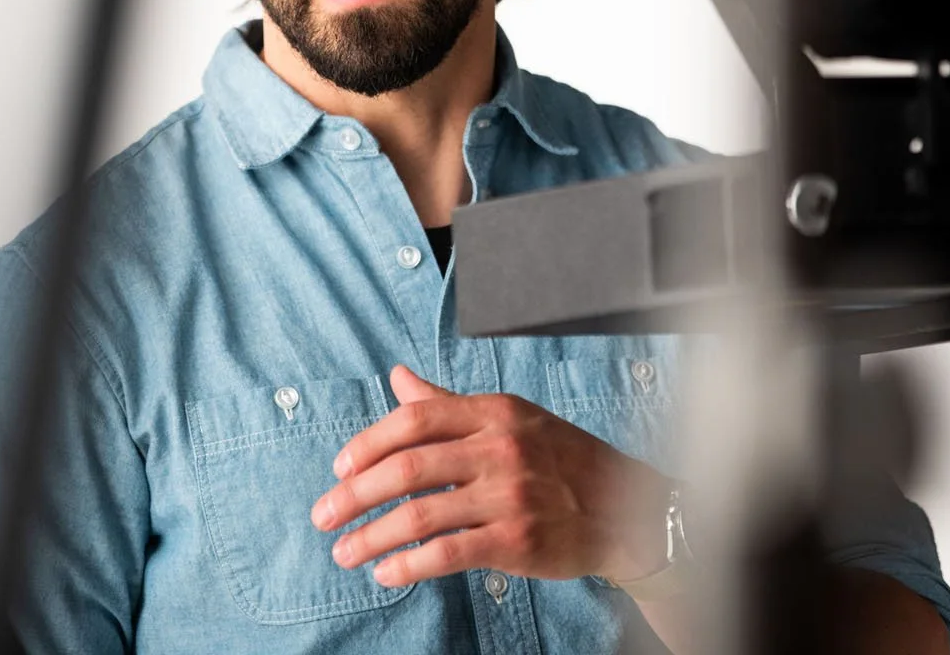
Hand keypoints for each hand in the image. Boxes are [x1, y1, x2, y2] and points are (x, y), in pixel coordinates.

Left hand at [310, 364, 671, 587]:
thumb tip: (397, 376)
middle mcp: (500, 448)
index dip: (368, 443)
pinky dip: (408, 565)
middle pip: (407, 467)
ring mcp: (510, 495)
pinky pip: (447, 553)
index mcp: (493, 412)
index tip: (339, 467)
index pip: (415, 419)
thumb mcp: (508, 419)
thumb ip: (446, 403)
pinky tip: (386, 573)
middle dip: (354, 494)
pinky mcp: (517, 540)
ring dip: (371, 537)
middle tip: (323, 515)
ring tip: (344, 552)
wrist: (626, 507)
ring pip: (419, 514)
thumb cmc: (558, 460)